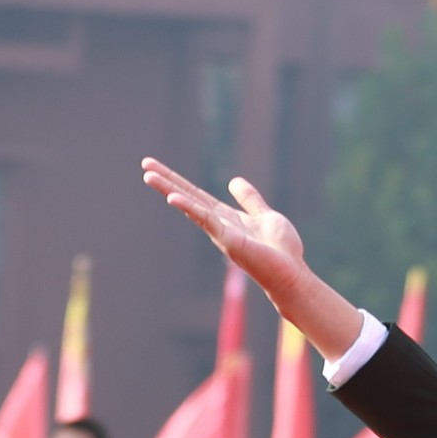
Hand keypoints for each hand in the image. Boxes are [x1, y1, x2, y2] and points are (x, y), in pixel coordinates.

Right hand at [139, 160, 364, 361]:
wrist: (292, 273)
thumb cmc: (281, 250)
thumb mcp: (264, 216)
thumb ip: (249, 200)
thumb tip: (234, 181)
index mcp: (225, 217)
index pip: (196, 195)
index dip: (177, 181)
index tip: (157, 167)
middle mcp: (217, 224)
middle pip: (187, 197)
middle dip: (166, 181)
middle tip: (144, 164)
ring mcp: (221, 232)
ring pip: (191, 206)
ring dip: (169, 191)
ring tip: (148, 176)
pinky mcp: (230, 240)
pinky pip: (207, 220)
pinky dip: (190, 208)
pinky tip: (174, 198)